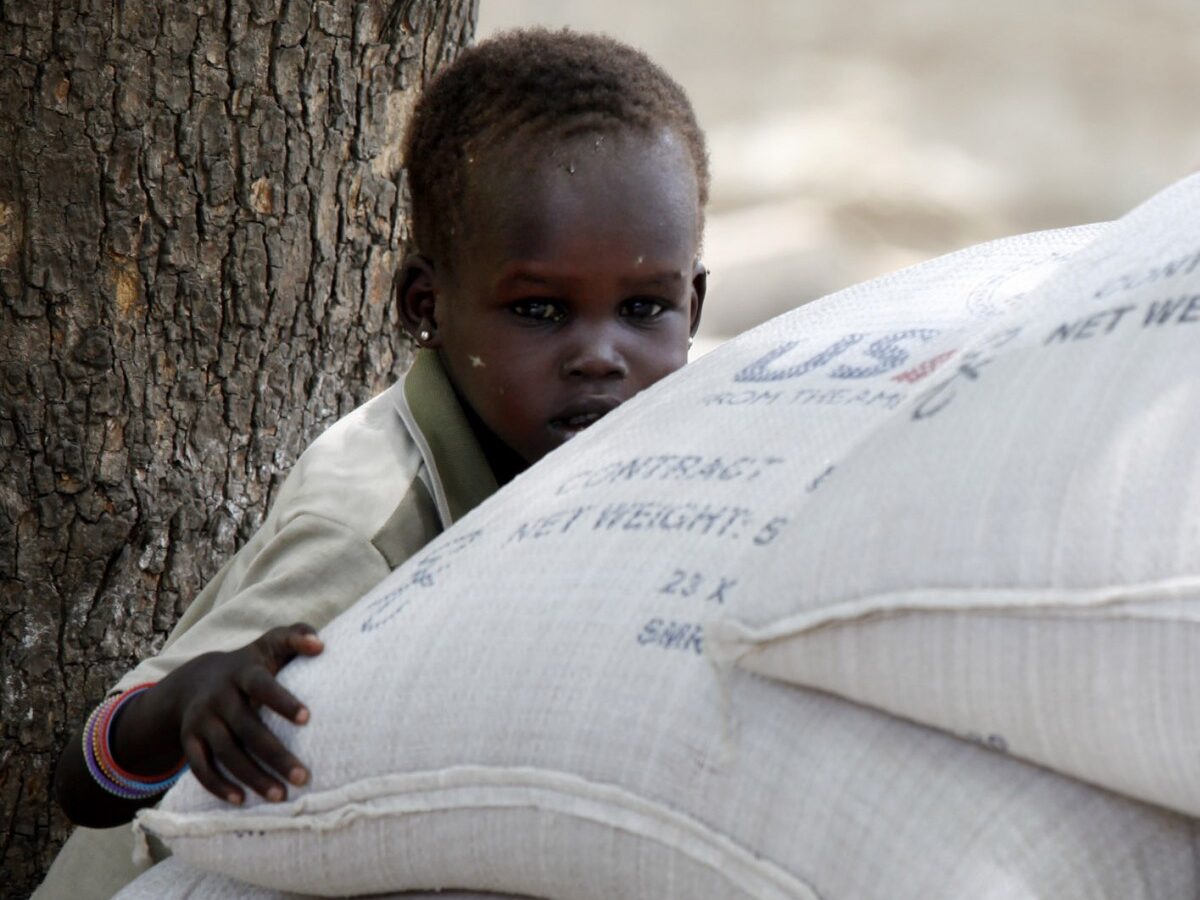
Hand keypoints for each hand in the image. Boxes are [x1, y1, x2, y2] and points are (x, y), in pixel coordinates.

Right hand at [141, 623, 323, 805]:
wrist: (195, 679)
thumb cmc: (251, 663)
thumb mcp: (271, 642)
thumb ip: (297, 634)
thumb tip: (321, 644)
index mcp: (243, 671)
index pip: (261, 685)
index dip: (282, 700)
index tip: (308, 718)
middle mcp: (219, 696)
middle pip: (247, 728)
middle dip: (275, 755)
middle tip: (303, 777)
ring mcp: (201, 720)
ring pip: (225, 752)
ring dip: (252, 777)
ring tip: (281, 796)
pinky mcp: (189, 740)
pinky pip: (200, 767)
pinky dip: (218, 786)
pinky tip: (241, 801)